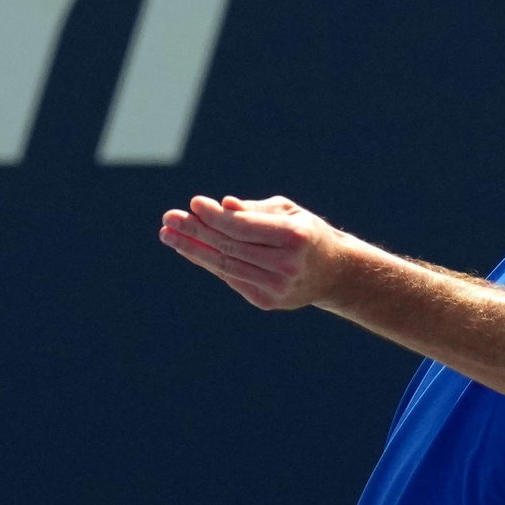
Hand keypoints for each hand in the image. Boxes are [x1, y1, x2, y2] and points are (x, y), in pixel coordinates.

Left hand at [159, 195, 349, 309]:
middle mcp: (287, 264)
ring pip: (226, 266)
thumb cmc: (307, 233)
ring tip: (168, 234)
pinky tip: (190, 249)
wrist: (335, 273)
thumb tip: (222, 205)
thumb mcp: (288, 213)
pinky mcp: (268, 301)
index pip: (243, 226)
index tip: (193, 203)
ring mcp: (278, 287)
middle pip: (230, 247)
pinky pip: (231, 277)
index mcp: (296, 237)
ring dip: (193, 248)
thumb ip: (254, 210)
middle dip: (195, 231)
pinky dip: (209, 263)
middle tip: (169, 218)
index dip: (214, 216)